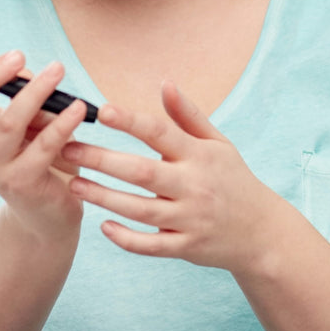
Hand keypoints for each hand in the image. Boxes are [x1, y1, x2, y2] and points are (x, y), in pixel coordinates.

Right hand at [0, 44, 84, 240]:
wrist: (47, 213)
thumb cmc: (35, 155)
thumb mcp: (24, 121)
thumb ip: (19, 96)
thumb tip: (25, 72)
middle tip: (19, 56)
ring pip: (8, 124)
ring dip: (35, 93)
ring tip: (57, 71)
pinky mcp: (23, 183)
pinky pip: (43, 147)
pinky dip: (62, 124)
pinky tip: (78, 108)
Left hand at [59, 80, 285, 272]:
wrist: (262, 231)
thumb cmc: (233, 180)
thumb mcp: (218, 143)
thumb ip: (188, 116)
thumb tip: (165, 83)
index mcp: (199, 155)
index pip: (160, 133)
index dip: (131, 121)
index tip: (101, 111)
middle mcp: (194, 185)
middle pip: (142, 172)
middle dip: (102, 160)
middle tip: (67, 148)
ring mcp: (190, 218)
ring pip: (140, 209)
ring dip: (104, 197)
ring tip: (74, 184)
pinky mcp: (187, 247)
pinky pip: (151, 245)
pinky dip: (126, 238)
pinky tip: (103, 226)